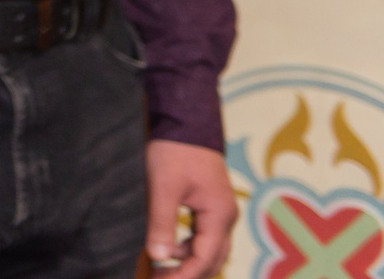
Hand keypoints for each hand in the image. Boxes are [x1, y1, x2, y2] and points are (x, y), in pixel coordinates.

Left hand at [145, 139, 234, 277]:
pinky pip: (203, 235)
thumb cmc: (176, 152)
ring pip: (208, 249)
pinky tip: (168, 248)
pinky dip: (187, 246)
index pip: (205, 259)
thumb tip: (158, 257)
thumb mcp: (164, 188)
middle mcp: (225, 218)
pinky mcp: (211, 205)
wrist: (188, 121)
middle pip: (212, 259)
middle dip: (187, 273)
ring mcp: (220, 212)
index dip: (184, 276)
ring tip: (159, 268)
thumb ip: (162, 224)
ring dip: (187, 261)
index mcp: (218, 216)